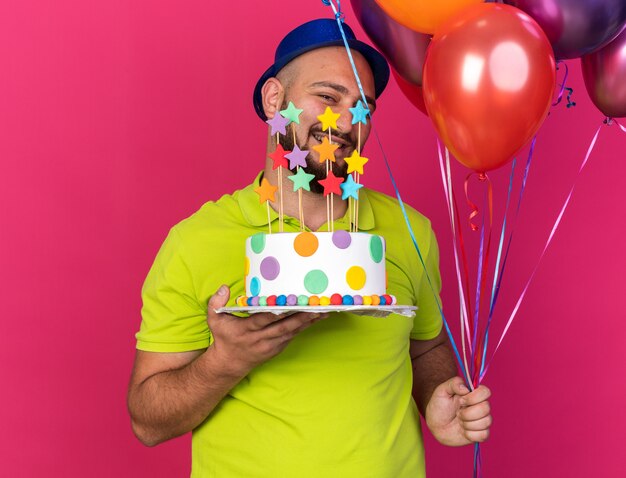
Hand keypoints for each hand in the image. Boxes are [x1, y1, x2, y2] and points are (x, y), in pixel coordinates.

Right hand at [206, 285, 326, 377]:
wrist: (230, 363)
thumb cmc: (224, 337)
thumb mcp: (214, 320)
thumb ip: (216, 303)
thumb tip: (224, 287)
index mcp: (246, 330)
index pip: (263, 319)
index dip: (275, 312)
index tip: (288, 304)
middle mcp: (261, 338)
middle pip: (284, 326)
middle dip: (301, 316)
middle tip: (316, 306)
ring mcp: (271, 344)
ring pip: (292, 332)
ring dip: (308, 321)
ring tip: (323, 310)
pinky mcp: (278, 347)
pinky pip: (293, 335)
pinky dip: (305, 326)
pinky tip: (317, 317)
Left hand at [425, 377, 491, 446]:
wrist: (435, 425)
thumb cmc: (439, 406)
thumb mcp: (441, 391)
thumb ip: (454, 383)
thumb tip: (466, 388)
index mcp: (473, 394)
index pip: (485, 392)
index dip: (473, 397)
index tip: (460, 401)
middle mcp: (480, 406)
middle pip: (486, 408)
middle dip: (468, 413)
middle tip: (457, 413)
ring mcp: (482, 420)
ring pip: (486, 422)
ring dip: (468, 424)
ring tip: (459, 422)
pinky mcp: (481, 434)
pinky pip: (483, 435)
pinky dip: (470, 434)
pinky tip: (463, 431)